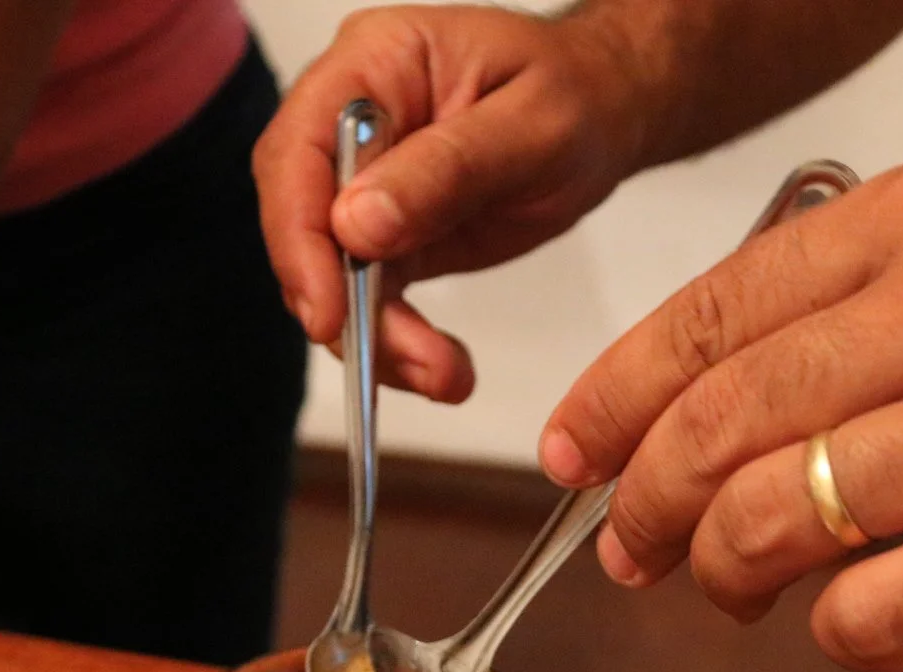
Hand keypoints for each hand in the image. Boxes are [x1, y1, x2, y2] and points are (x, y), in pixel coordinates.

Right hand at [255, 4, 651, 402]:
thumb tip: (358, 225)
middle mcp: (352, 122)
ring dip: (375, 338)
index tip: (328, 310)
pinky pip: (370, 297)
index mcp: (373, 64)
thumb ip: (448, 168)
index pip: (298, 151)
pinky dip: (399, 343)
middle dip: (336, 301)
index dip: (299, 236)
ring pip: (331, 273)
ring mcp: (364, 181)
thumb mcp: (533, 124)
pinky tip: (441, 370)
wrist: (604, 113)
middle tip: (387, 359)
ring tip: (442, 376)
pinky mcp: (387, 235)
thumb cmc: (575, 94)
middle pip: (300, 219)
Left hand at [539, 157, 902, 671]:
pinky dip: (840, 631)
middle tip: (632, 547)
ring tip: (737, 587)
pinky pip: (867, 613)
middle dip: (649, 503)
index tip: (573, 452)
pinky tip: (866, 618)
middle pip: (722, 422)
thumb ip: (845, 319)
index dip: (617, 397)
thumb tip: (681, 424)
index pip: (713, 312)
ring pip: (774, 520)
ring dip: (728, 572)